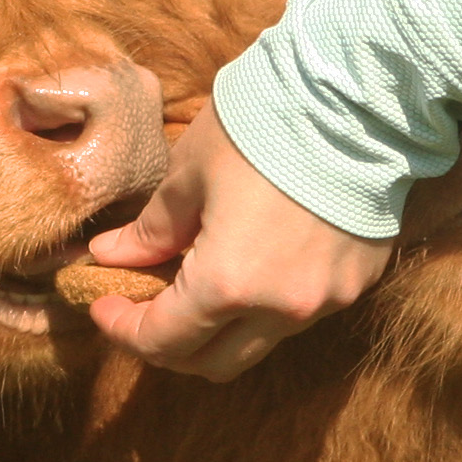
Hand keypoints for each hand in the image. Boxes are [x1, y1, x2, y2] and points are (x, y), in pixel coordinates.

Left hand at [81, 108, 395, 380]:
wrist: (359, 98)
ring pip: (259, 341)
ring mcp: (326, 302)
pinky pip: (300, 312)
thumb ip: (151, 230)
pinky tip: (254, 263)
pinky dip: (266, 303)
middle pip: (212, 363)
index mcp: (228, 285)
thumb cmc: (261, 126)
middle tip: (142, 307)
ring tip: (197, 282)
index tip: (103, 304)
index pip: (162, 340)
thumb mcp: (189, 173)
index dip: (124, 329)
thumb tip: (112, 256)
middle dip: (169, 345)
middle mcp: (280, 310)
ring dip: (221, 327)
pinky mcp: (358, 283)